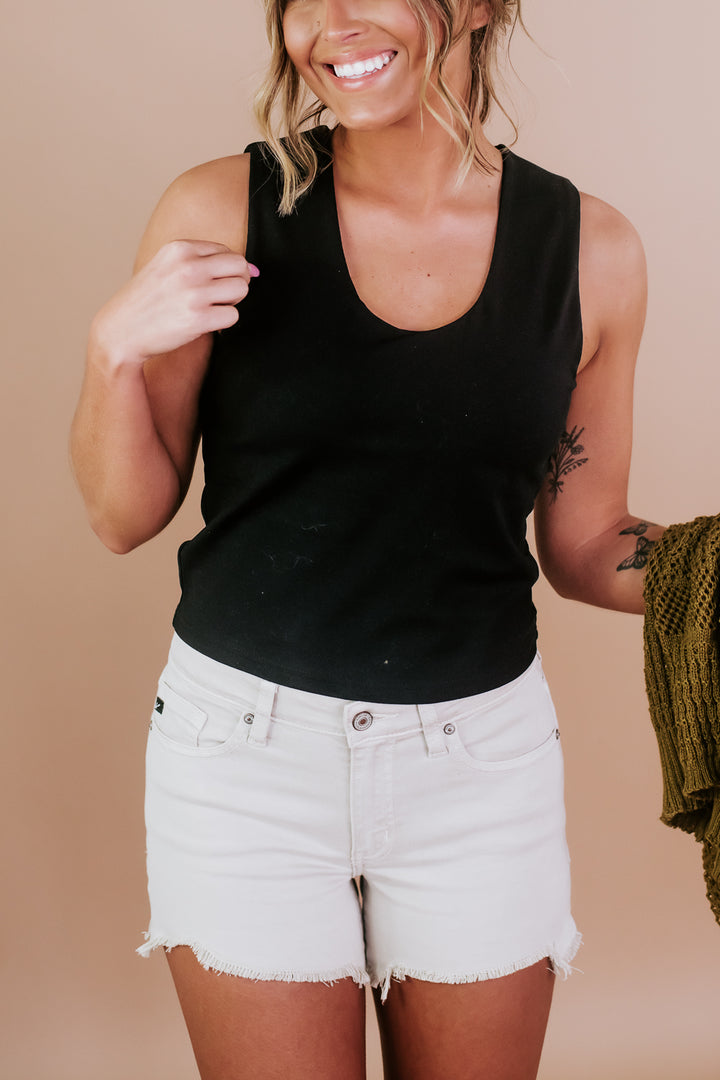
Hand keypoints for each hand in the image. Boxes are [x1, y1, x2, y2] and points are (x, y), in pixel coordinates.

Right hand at [90, 239, 258, 367]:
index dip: (224, 271)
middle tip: (216, 298)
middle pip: (240, 267)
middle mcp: (188, 266)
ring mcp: (194, 292)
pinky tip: (204, 323)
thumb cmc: (147, 301)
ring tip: (208, 309)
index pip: (227, 251)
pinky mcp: (198, 319)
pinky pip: (233, 315)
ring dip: (231, 302)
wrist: (120, 331)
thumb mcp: (167, 267)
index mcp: (180, 248)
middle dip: (235, 283)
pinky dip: (223, 322)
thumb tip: (255, 269)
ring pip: (241, 289)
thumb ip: (205, 262)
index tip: (208, 285)